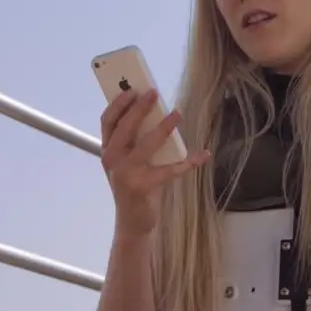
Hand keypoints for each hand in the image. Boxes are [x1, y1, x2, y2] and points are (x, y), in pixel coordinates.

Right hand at [100, 89, 210, 236]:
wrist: (132, 222)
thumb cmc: (132, 186)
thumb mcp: (125, 162)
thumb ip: (132, 141)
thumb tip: (153, 113)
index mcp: (107, 151)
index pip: (107, 121)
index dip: (119, 103)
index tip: (132, 89)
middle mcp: (113, 160)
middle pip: (125, 127)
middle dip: (139, 108)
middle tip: (154, 93)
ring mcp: (127, 173)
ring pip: (147, 144)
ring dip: (164, 127)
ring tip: (177, 113)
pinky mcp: (144, 186)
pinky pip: (170, 169)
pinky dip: (190, 161)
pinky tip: (204, 154)